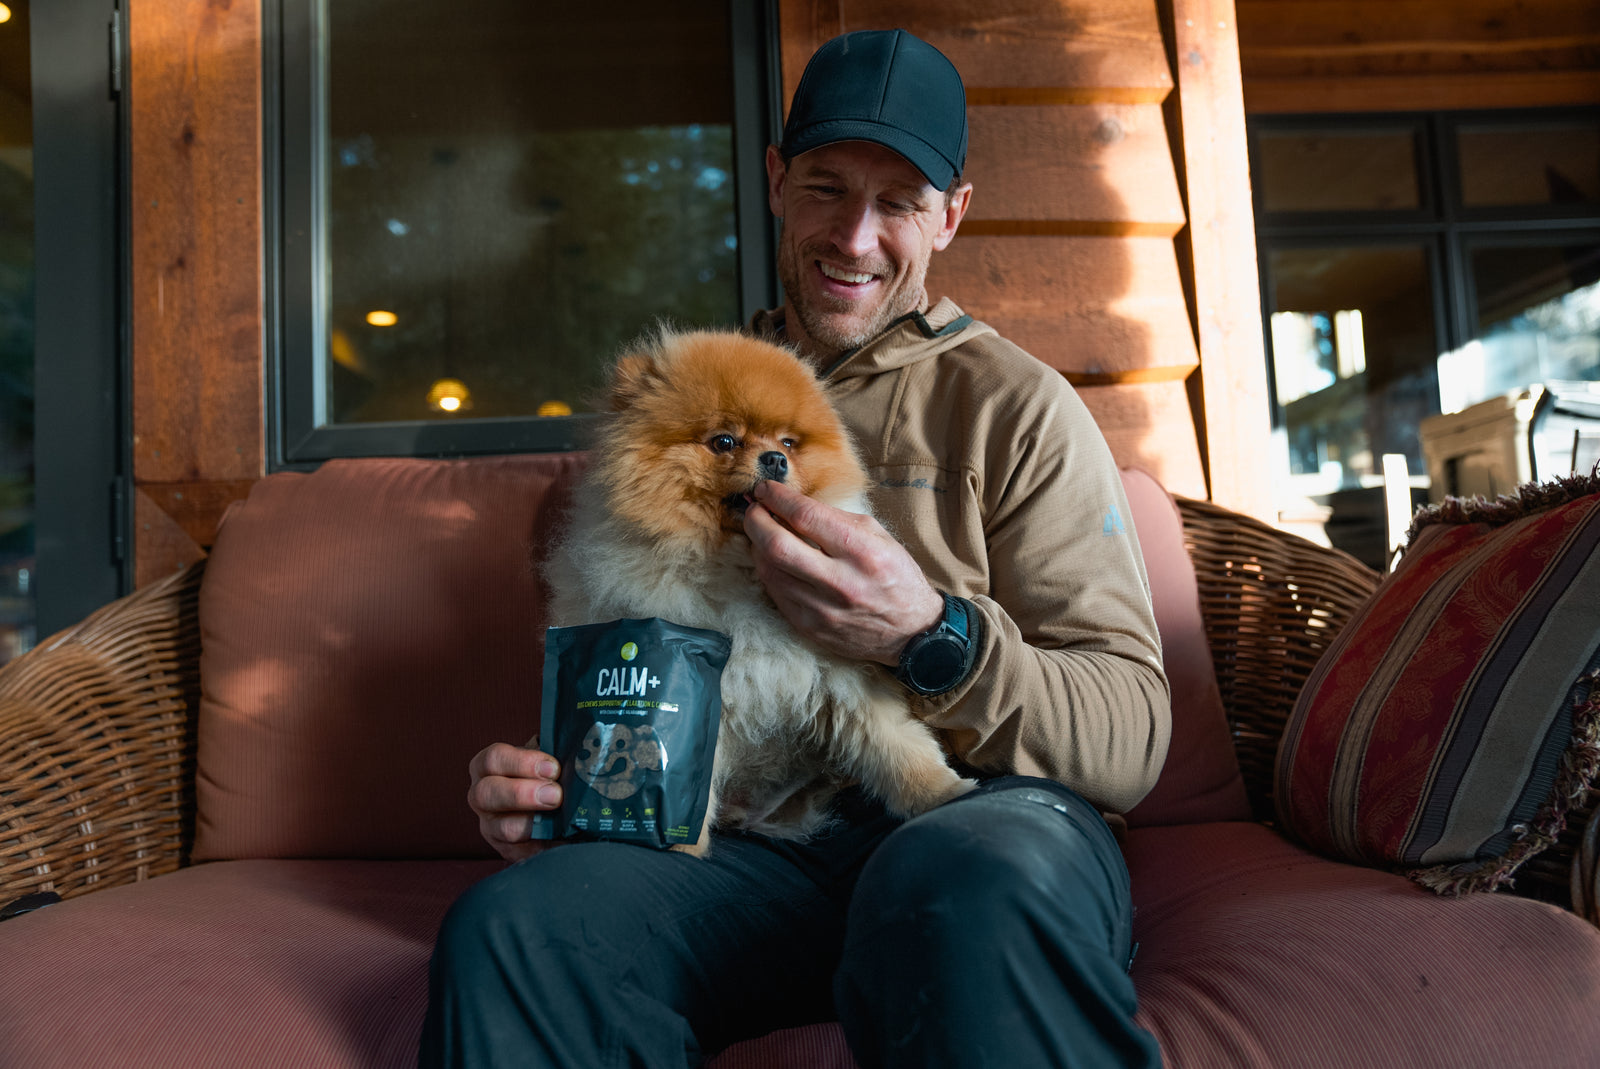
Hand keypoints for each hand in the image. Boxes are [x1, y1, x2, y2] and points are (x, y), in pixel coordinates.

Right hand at [467, 742, 562, 861]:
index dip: (523, 762)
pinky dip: (541, 848)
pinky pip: (520, 853)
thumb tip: (580, 746)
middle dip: (522, 794)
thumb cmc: (548, 775)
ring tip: (558, 820)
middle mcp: (483, 796)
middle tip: (555, 795)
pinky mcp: (508, 852)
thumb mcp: (546, 759)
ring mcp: (492, 827)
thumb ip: (555, 749)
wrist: (553, 809)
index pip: (494, 758)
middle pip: (486, 793)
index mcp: (490, 767)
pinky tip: (559, 842)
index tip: (553, 767)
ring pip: (501, 828)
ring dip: (531, 823)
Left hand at [743, 479, 942, 665]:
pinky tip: (773, 559)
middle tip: (754, 509)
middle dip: (756, 520)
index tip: (766, 488)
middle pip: (777, 545)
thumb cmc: (895, 576)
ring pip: (769, 570)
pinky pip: (774, 593)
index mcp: (862, 552)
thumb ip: (837, 518)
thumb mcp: (879, 536)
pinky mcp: (809, 627)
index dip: (778, 498)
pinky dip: (769, 570)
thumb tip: (794, 504)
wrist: (910, 631)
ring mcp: (822, 609)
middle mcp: (841, 582)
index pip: (806, 516)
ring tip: (761, 532)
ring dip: (757, 546)